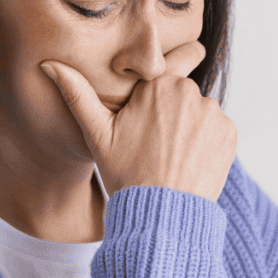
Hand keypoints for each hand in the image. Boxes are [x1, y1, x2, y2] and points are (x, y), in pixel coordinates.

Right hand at [40, 42, 236, 201]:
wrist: (163, 214)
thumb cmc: (126, 173)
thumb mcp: (97, 133)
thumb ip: (77, 93)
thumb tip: (48, 64)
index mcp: (157, 85)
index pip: (160, 78)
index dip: (152, 103)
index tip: (148, 125)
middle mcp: (189, 92)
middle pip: (180, 97)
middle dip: (170, 115)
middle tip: (154, 146)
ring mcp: (213, 113)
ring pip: (199, 113)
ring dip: (189, 129)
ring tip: (171, 157)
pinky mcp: (229, 133)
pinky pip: (217, 130)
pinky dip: (206, 143)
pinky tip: (188, 162)